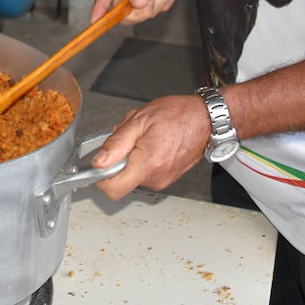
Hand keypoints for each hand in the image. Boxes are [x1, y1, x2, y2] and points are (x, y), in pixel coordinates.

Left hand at [90, 94, 212, 197]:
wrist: (206, 119)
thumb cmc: (177, 115)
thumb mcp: (139, 120)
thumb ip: (116, 143)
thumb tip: (98, 162)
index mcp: (147, 164)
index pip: (113, 189)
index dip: (100, 178)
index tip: (99, 162)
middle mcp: (156, 178)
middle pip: (121, 180)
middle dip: (118, 159)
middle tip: (130, 138)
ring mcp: (163, 180)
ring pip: (132, 174)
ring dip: (131, 156)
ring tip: (144, 136)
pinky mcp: (167, 178)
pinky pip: (144, 172)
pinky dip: (141, 158)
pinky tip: (151, 142)